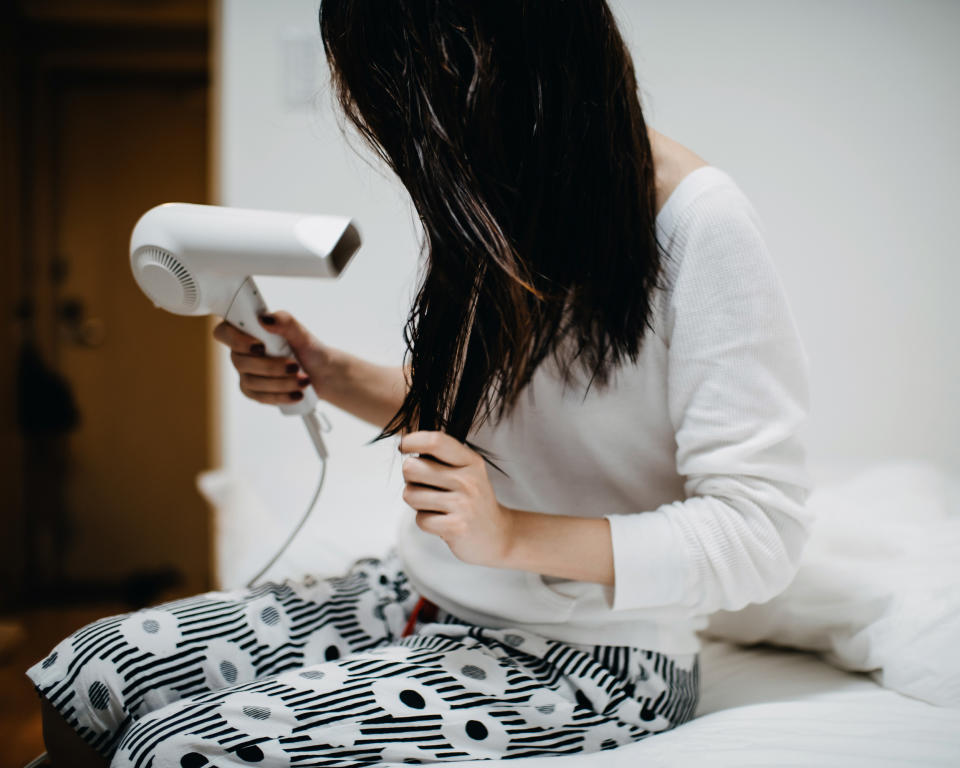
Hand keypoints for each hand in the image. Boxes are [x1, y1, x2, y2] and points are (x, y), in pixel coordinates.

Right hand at [212, 311, 337, 404]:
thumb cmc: (310, 350)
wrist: (323, 373)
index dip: (235, 339)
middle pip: (239, 361)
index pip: (224, 332)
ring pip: (250, 382)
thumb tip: (264, 319)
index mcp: (248, 331)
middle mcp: (242, 351)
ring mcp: (246, 373)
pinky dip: (280, 396)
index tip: (260, 345)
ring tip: (304, 380)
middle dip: (269, 366)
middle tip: (295, 366)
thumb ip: (285, 322)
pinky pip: (259, 397)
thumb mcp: (302, 333)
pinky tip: (297, 394)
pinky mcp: (254, 391)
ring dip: (280, 382)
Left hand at [399, 430, 516, 567]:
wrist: (497, 536)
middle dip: (410, 479)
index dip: (412, 441)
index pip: (435, 441)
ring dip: (417, 503)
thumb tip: (406, 445)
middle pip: (412, 468)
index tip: (404, 446)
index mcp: (470, 461)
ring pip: (411, 494)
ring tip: (435, 506)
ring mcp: (463, 504)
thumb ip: (441, 457)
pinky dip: (426, 522)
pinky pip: (420, 519)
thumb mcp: (466, 471)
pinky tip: (442, 522)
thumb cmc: (471, 500)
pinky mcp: (456, 527)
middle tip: (425, 486)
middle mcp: (468, 480)